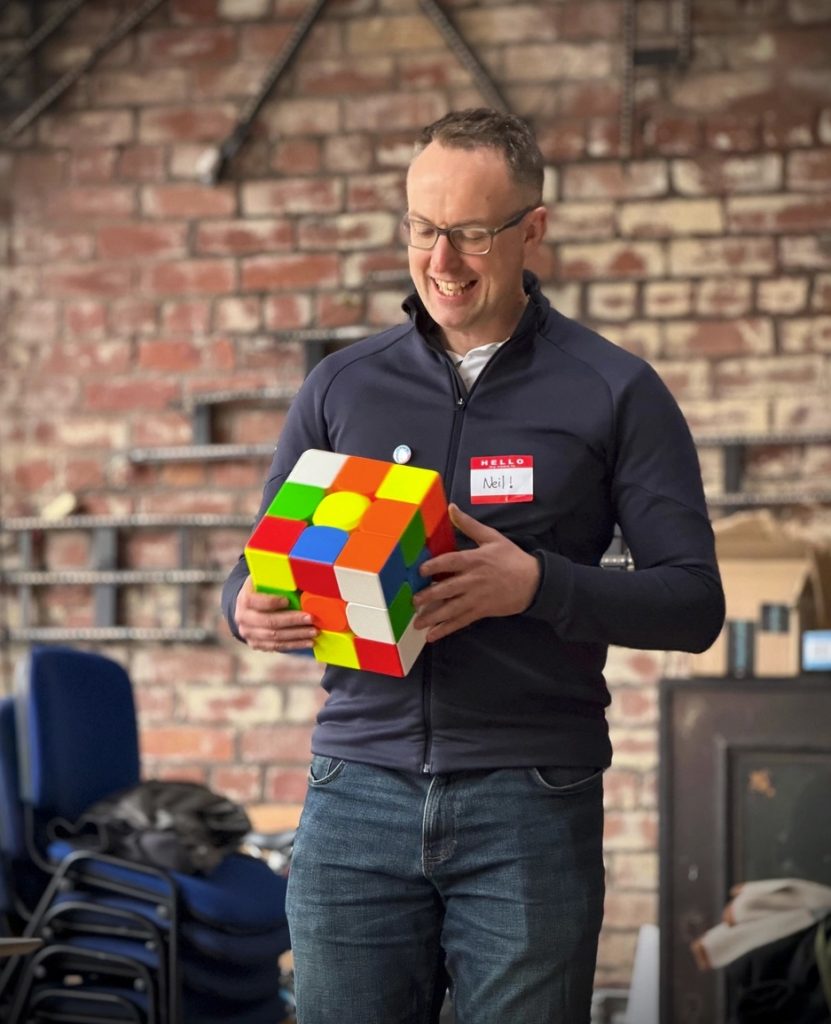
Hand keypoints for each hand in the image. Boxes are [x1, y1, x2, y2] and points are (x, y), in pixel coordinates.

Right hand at [234, 576, 318, 652]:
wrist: (249, 606)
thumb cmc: (263, 589)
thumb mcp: (267, 579)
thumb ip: (280, 580)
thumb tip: (304, 578)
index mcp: (244, 598)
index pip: (255, 601)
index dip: (271, 602)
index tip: (288, 600)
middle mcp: (243, 618)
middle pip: (268, 622)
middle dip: (292, 621)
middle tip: (311, 618)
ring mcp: (248, 633)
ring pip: (274, 637)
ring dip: (297, 635)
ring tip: (314, 632)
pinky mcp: (256, 644)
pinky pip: (277, 647)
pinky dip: (294, 645)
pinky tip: (308, 642)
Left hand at [412, 503, 539, 642]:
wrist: (534, 582)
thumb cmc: (512, 558)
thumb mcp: (492, 537)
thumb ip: (469, 525)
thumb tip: (451, 508)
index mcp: (475, 560)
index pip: (450, 562)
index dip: (434, 566)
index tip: (419, 570)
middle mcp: (473, 580)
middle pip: (448, 589)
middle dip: (429, 596)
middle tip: (413, 601)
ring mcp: (477, 598)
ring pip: (451, 609)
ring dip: (433, 617)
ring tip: (417, 623)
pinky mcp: (481, 611)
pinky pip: (461, 622)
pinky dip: (446, 629)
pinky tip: (432, 636)